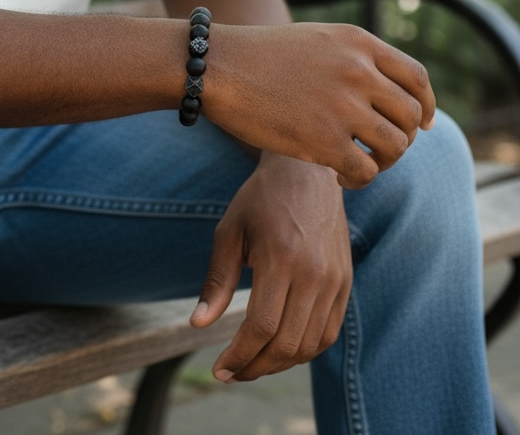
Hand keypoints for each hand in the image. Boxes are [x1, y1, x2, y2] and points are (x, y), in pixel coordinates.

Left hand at [189, 154, 352, 381]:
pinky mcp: (346, 283)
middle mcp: (314, 274)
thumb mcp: (229, 231)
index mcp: (281, 258)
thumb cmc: (260, 198)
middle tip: (230, 372)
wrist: (308, 171)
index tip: (219, 370)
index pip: (261, 326)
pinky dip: (304, 350)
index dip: (239, 356)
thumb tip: (198, 323)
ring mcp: (336, 281)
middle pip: (287, 344)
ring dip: (279, 364)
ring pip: (310, 345)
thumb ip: (217, 280)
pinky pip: (328, 333)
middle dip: (255, 367)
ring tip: (251, 364)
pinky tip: (279, 349)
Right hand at [205, 22, 435, 188]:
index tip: (421, 125)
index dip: (425, 106)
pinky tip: (339, 177)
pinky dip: (359, 180)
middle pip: (410, 116)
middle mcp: (359, 71)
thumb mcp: (315, 40)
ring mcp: (344, 106)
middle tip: (378, 149)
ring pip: (396, 146)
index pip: (416, 78)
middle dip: (401, 138)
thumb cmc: (258, 56)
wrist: (216, 67)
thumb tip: (388, 93)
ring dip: (383, 161)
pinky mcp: (325, 141)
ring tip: (359, 163)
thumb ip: (353, 59)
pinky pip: (366, 171)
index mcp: (358, 42)